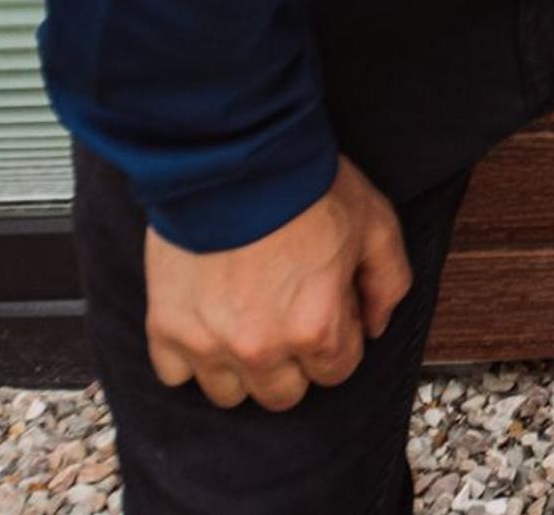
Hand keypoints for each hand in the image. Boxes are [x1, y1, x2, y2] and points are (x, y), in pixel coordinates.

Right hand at [142, 156, 408, 410]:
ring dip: (243, 368)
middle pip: (283, 394)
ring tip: (249, 321)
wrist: (236, 159)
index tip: (332, 308)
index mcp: (316, 328)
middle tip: (292, 316)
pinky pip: (175, 374)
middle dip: (296, 362)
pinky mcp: (164, 327)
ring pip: (229, 394)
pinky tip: (209, 324)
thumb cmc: (307, 189)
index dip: (341, 338)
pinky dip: (191, 358)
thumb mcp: (377, 227)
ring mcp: (207, 342)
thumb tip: (376, 326)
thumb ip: (389, 284)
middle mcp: (259, 349)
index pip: (336, 372)